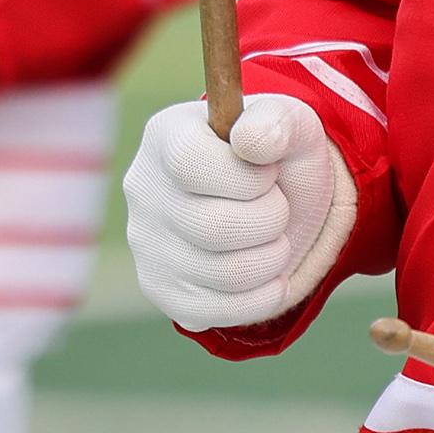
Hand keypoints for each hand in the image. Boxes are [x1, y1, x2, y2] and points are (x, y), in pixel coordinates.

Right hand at [125, 93, 349, 334]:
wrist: (276, 202)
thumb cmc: (277, 158)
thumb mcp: (289, 124)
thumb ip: (276, 121)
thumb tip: (252, 141)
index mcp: (166, 136)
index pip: (192, 167)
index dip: (247, 178)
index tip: (269, 172)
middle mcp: (144, 190)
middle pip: (212, 228)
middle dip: (270, 219)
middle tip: (279, 207)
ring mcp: (148, 245)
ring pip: (222, 273)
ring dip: (273, 257)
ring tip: (275, 237)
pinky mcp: (163, 290)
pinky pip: (218, 311)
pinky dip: (263, 295)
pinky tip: (270, 273)